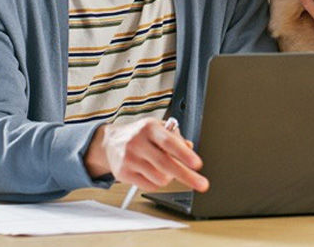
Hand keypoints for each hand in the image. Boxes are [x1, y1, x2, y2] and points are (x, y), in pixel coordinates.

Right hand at [84, 118, 208, 191]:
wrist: (110, 142)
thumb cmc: (140, 134)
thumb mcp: (158, 128)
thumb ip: (176, 137)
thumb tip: (190, 148)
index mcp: (149, 128)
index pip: (169, 142)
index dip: (185, 154)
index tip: (197, 164)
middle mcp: (138, 142)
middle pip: (166, 164)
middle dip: (187, 176)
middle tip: (202, 184)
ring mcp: (129, 159)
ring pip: (160, 178)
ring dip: (170, 177)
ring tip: (167, 169)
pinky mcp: (123, 174)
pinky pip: (149, 186)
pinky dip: (158, 183)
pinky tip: (154, 174)